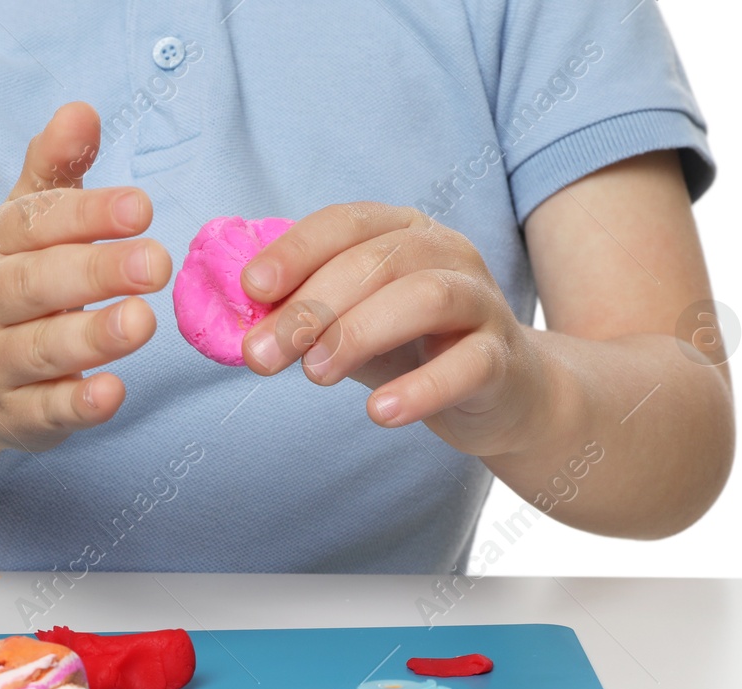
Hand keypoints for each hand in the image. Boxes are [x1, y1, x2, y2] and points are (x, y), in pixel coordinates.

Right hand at [0, 102, 171, 452]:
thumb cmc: (6, 290)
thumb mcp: (20, 226)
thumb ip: (54, 169)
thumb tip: (82, 109)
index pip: (37, 224)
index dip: (87, 214)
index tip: (141, 207)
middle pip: (36, 284)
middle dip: (93, 272)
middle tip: (155, 261)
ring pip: (41, 349)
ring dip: (91, 337)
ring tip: (142, 322)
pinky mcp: (16, 417)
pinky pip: (43, 412)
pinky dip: (75, 405)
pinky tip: (112, 392)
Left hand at [238, 203, 552, 457]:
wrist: (503, 393)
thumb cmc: (412, 349)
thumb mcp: (350, 323)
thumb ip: (301, 317)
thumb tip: (238, 328)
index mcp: (402, 232)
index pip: (346, 224)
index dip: (296, 251)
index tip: (251, 288)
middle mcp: (446, 253)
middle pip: (377, 262)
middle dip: (311, 306)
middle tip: (263, 355)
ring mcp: (480, 301)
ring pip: (425, 296)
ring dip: (360, 332)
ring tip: (316, 374)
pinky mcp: (503, 358)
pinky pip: (467, 365)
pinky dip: (420, 388)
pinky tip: (379, 413)